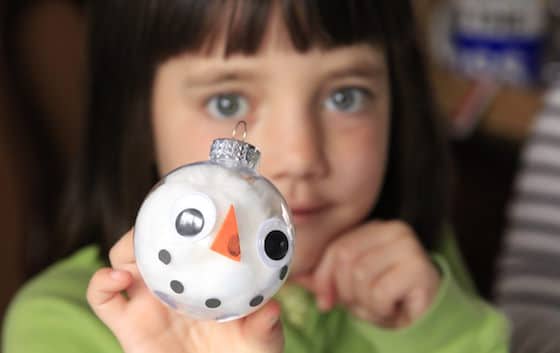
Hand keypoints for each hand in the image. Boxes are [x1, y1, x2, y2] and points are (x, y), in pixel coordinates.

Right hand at [87, 229, 283, 352]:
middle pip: (153, 239)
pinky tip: (120, 278)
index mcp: (204, 277)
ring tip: (143, 248)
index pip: (190, 238)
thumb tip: (271, 308)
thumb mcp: (259, 340)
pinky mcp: (128, 325)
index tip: (200, 205)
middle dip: (155, 223)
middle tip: (169, 221)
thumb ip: (264, 326)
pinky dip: (101, 281)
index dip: (189, 218)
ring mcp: (148, 302)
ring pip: (123, 258)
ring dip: (128, 244)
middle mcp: (173, 283)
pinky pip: (101, 297)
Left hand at [293, 220, 439, 328]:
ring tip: (379, 305)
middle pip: (346, 259)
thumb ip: (324, 277)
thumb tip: (291, 275)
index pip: (336, 247)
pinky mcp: (418, 267)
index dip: (324, 277)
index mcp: (374, 227)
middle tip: (361, 305)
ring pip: (360, 276)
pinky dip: (379, 309)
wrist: (425, 318)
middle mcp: (393, 229)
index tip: (324, 300)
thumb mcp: (350, 285)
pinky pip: (379, 291)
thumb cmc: (386, 297)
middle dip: (345, 291)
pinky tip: (393, 308)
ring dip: (364, 302)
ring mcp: (408, 245)